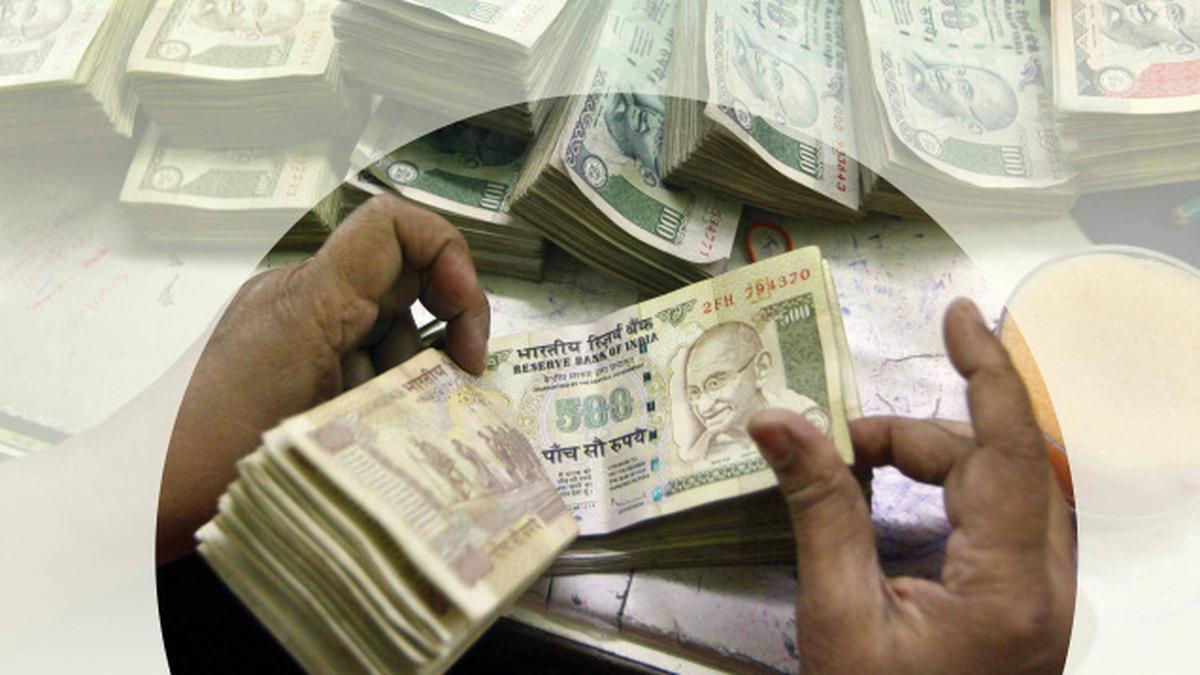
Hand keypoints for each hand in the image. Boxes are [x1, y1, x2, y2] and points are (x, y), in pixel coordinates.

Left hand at [157, 195, 489, 563]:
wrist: (138, 491)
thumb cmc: (216, 456)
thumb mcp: (328, 416)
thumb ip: (399, 380)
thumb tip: (458, 376)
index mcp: (311, 296)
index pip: (394, 224)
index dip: (449, 257)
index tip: (463, 321)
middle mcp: (302, 298)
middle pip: (404, 283)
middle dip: (442, 334)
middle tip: (459, 386)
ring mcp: (294, 329)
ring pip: (387, 330)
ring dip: (410, 376)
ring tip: (393, 431)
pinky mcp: (287, 361)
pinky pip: (356, 358)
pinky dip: (379, 391)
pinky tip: (367, 435)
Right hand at [748, 299, 1074, 673]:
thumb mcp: (838, 616)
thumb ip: (819, 508)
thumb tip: (775, 419)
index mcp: (1010, 588)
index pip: (1010, 452)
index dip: (988, 372)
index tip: (960, 314)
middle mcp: (1046, 584)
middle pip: (993, 465)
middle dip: (912, 437)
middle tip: (832, 445)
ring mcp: (1040, 595)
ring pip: (995, 489)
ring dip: (925, 464)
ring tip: (852, 471)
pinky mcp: (1023, 602)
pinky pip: (994, 520)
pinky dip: (941, 495)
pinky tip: (890, 502)